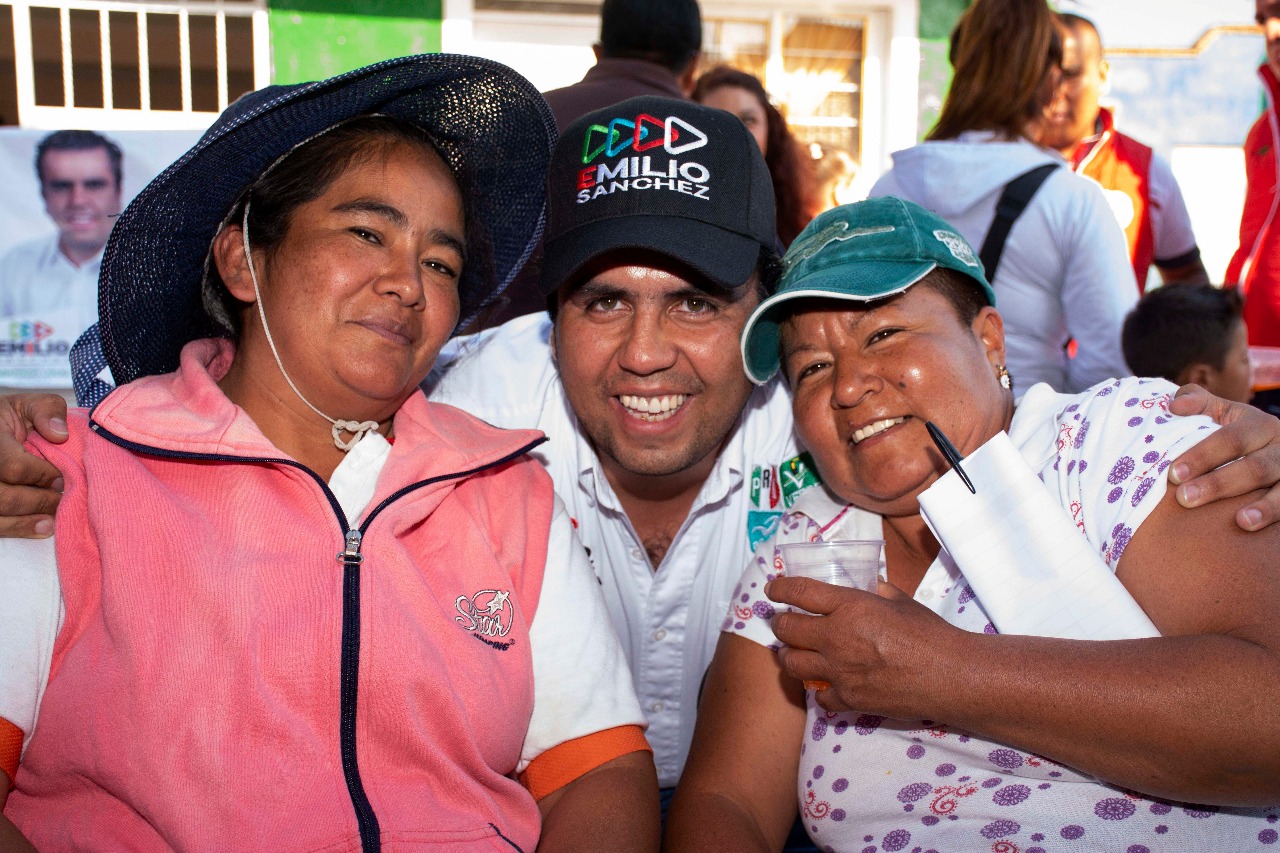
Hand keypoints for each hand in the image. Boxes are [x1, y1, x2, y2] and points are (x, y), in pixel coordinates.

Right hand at [0, 393, 70, 537]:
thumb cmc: (11, 419)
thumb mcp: (29, 405)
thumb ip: (46, 410)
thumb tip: (60, 434)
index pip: (15, 467)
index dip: (43, 475)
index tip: (62, 477)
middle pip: (3, 497)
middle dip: (38, 501)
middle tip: (61, 498)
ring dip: (28, 520)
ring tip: (54, 518)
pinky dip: (18, 529)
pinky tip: (42, 527)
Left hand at [766, 576, 954, 716]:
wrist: (951, 676)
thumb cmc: (931, 634)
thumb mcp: (901, 601)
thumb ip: (877, 592)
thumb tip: (867, 585)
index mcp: (850, 607)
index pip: (800, 592)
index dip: (780, 589)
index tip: (772, 589)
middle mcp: (837, 638)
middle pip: (787, 630)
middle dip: (780, 624)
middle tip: (783, 623)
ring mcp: (840, 671)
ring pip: (792, 663)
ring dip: (789, 656)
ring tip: (794, 652)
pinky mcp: (849, 699)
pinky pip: (818, 695)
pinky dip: (819, 688)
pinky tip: (825, 682)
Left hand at [1168, 384, 1279, 530]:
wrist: (1268, 450)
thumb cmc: (1233, 433)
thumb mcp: (1220, 413)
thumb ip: (1198, 403)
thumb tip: (1176, 406)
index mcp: (1259, 424)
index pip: (1231, 439)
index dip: (1203, 456)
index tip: (1174, 473)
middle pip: (1255, 468)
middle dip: (1220, 484)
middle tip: (1186, 498)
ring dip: (1265, 507)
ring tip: (1242, 521)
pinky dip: (1278, 517)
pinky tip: (1260, 528)